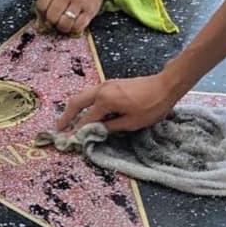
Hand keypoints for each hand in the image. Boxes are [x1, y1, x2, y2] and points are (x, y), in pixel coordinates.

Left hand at [35, 0, 105, 34]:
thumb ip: (48, 1)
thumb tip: (39, 22)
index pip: (42, 6)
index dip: (42, 14)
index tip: (45, 15)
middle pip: (52, 16)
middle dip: (51, 21)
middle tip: (56, 19)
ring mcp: (80, 2)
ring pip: (64, 23)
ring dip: (62, 26)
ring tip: (65, 22)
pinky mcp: (91, 10)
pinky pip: (78, 26)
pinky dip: (74, 28)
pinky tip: (74, 23)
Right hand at [56, 73, 180, 132]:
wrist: (167, 84)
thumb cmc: (152, 105)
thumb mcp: (131, 122)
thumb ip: (110, 127)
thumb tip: (95, 132)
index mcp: (105, 101)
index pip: (86, 120)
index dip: (78, 132)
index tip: (70, 142)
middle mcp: (101, 90)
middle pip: (76, 103)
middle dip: (66, 116)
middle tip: (58, 129)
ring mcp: (106, 85)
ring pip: (83, 96)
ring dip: (74, 109)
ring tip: (68, 121)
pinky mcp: (111, 84)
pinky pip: (92, 94)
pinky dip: (84, 104)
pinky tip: (86, 112)